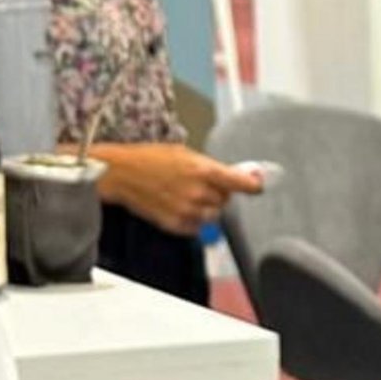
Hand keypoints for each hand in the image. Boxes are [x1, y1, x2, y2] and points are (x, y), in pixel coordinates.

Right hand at [93, 142, 259, 232]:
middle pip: (226, 200)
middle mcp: (198, 192)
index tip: (259, 186)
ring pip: (213, 215)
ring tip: (189, 195)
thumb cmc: (150, 158)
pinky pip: (197, 227)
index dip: (253, 185)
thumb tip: (237, 175)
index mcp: (203, 170)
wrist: (121, 174)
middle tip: (203, 184)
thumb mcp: (185, 153)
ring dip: (207, 207)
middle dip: (220, 193)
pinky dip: (193, 219)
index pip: (240, 183)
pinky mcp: (176, 224)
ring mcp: (187, 210)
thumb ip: (212, 167)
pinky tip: (179, 206)